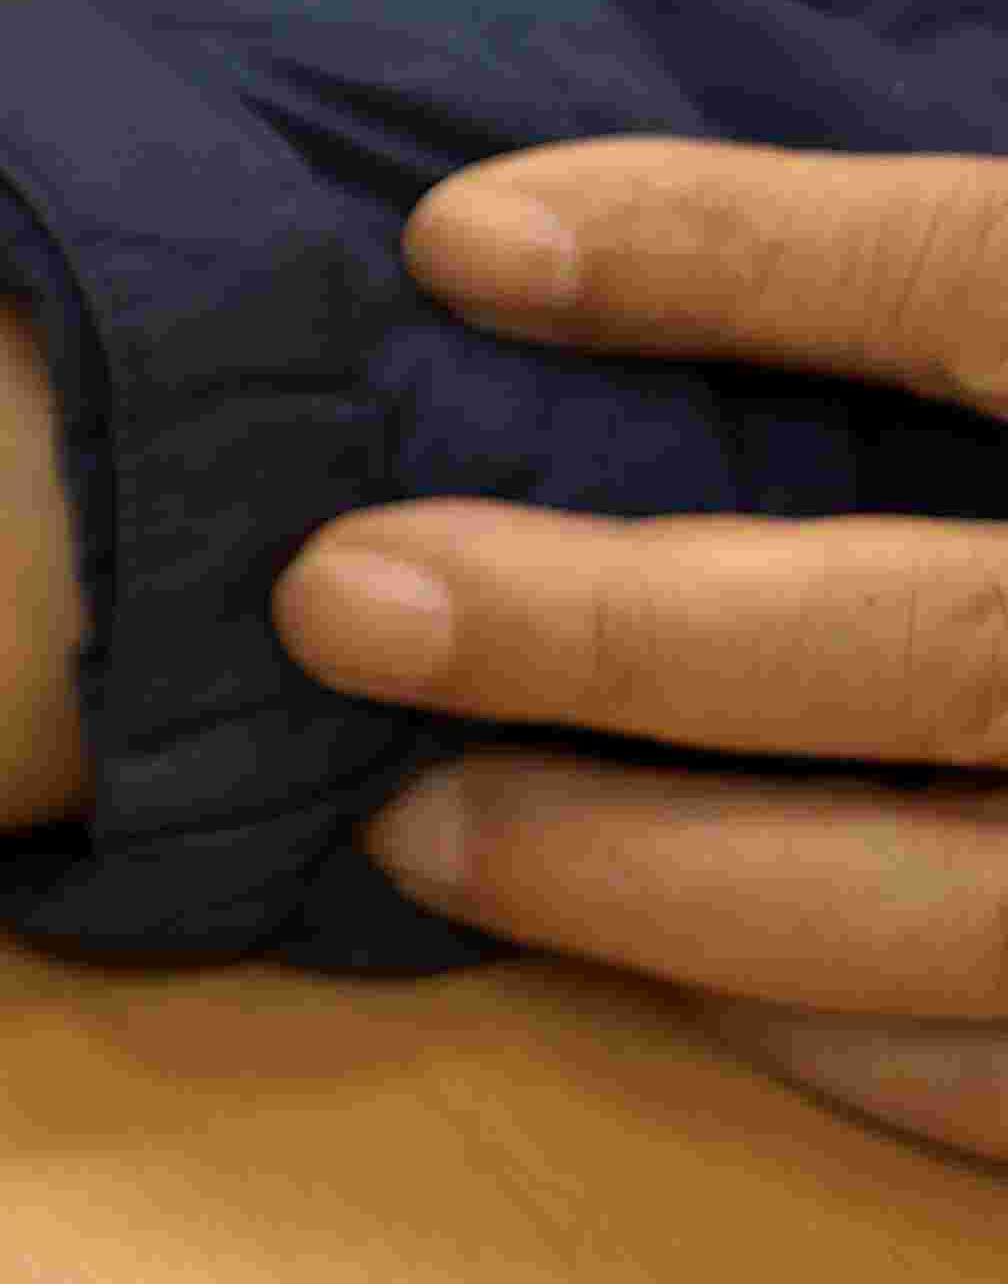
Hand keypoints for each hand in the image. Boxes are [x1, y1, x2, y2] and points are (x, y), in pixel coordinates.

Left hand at [275, 141, 1007, 1158]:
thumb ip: (989, 288)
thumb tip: (614, 229)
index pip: (999, 290)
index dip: (732, 249)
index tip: (457, 238)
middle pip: (942, 639)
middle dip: (611, 628)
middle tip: (341, 598)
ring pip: (964, 912)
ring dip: (664, 881)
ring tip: (418, 827)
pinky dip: (860, 1054)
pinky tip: (687, 992)